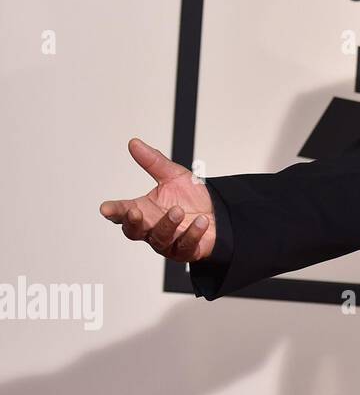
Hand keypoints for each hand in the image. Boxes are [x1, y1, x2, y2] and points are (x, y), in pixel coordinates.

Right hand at [99, 138, 216, 263]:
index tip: (106, 208)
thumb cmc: (191, 198)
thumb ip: (153, 161)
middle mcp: (152, 228)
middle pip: (134, 231)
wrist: (219, 213)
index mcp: (144, 210)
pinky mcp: (185, 251)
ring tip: (179, 210)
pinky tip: (201, 222)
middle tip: (134, 211)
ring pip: (160, 239)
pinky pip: (185, 246)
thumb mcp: (174, 175)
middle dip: (132, 222)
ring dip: (168, 224)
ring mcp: (168, 241)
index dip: (114, 211)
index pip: (122, 212)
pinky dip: (192, 234)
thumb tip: (134, 143)